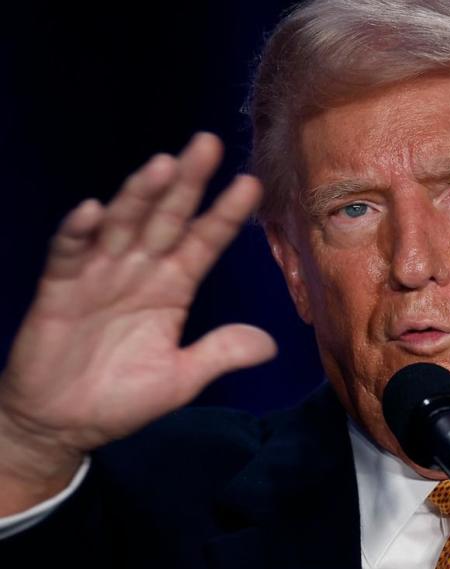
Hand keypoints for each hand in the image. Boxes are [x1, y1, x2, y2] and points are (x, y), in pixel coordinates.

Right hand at [0, 133, 275, 513]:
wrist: (61, 424)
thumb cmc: (121, 397)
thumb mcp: (180, 378)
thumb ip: (220, 354)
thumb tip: (270, 344)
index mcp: (172, 287)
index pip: (204, 241)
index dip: (226, 214)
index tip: (252, 184)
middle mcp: (139, 271)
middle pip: (166, 218)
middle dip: (187, 182)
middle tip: (208, 143)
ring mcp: (98, 276)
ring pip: (122, 225)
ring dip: (139, 195)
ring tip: (161, 166)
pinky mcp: (59, 290)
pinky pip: (69, 254)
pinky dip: (78, 232)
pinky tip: (93, 210)